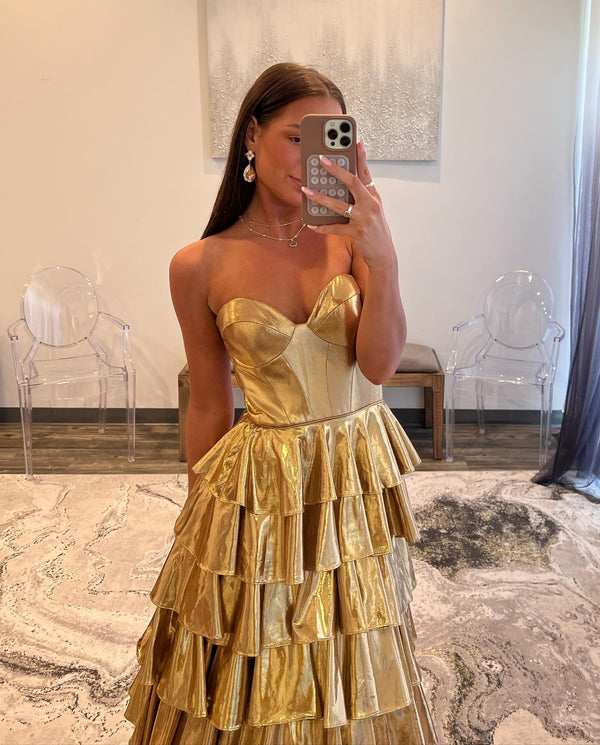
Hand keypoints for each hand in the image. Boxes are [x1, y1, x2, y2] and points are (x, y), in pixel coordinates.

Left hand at [301, 140, 395, 268]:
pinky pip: (335, 228)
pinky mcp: (357, 232)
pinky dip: (322, 227)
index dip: (361, 156)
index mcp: (373, 196)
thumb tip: (345, 183)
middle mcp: (370, 204)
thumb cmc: (376, 230)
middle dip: (337, 170)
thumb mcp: (373, 209)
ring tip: (306, 190)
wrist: (384, 253)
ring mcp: (364, 218)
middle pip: (353, 182)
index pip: (366, 172)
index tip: (356, 141)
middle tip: (322, 160)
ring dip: (320, 197)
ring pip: (339, 205)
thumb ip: (362, 196)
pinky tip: (311, 224)